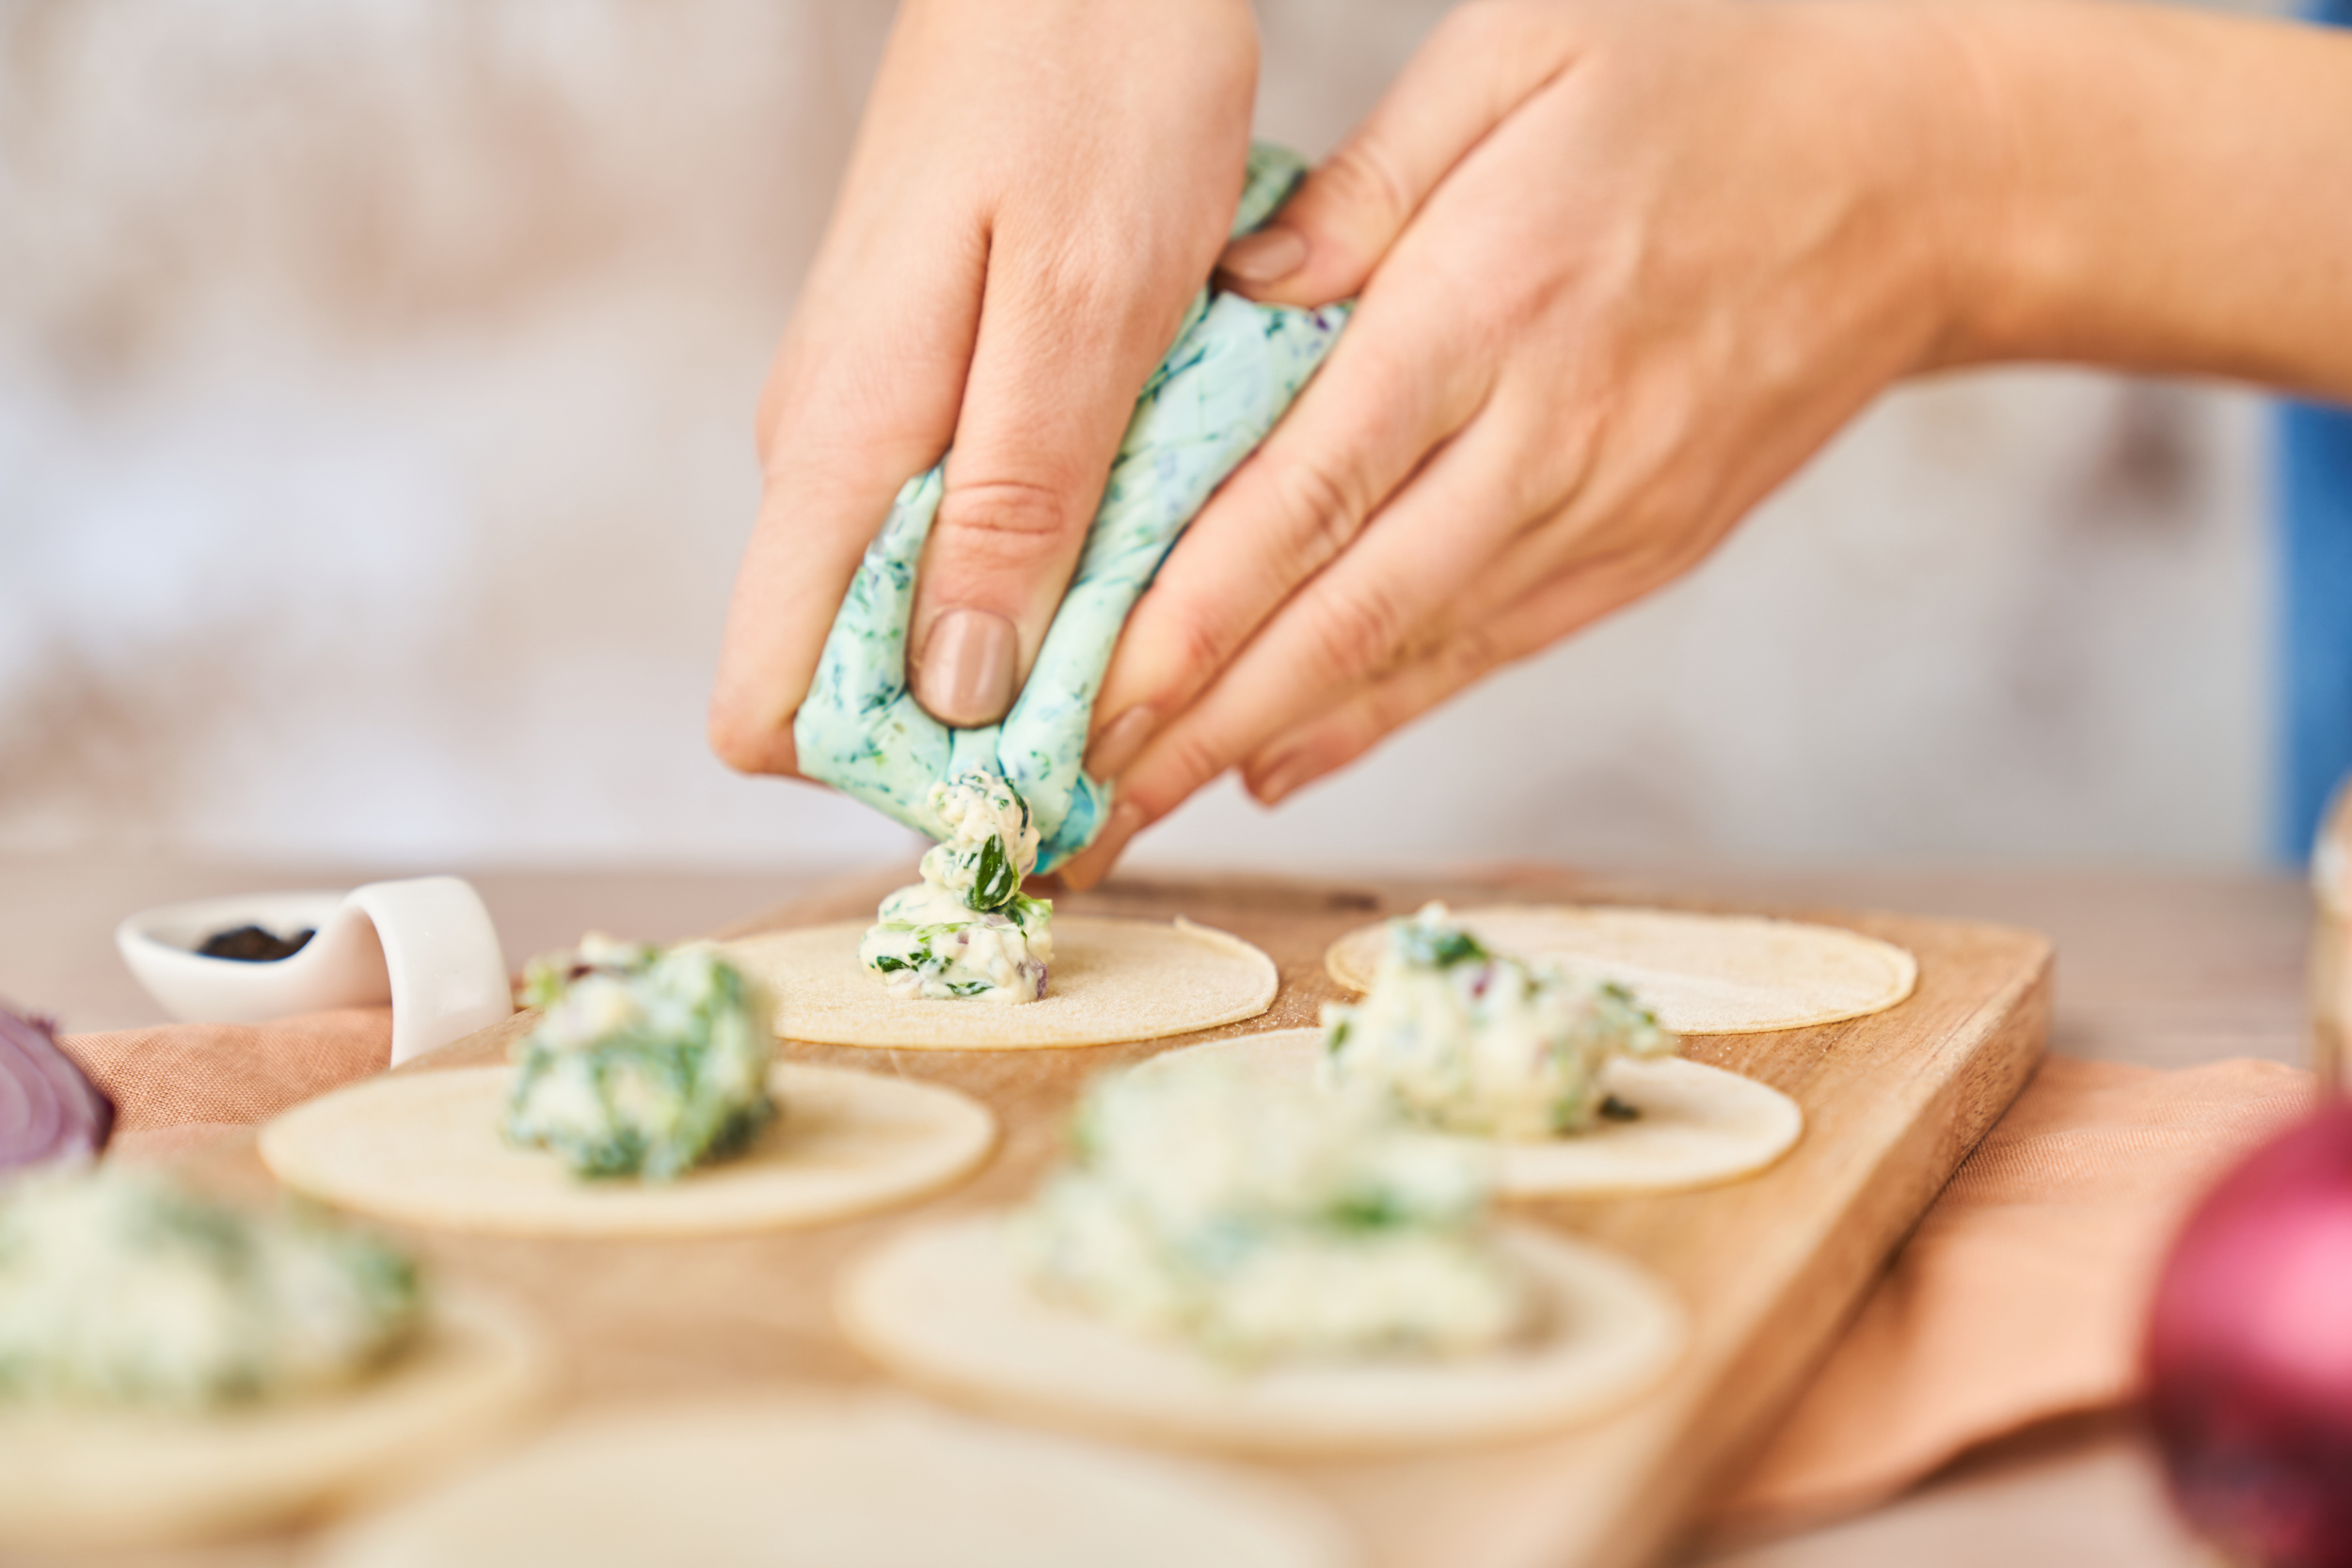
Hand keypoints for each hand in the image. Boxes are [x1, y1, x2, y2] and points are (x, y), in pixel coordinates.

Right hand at [709, 0, 1257, 775]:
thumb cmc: (1092, 87)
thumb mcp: (1086, 307)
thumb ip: (1013, 510)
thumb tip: (956, 700)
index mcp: (841, 453)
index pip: (765, 704)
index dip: (890, 776)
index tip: (1031, 780)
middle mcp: (831, 457)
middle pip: (857, 683)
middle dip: (994, 726)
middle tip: (1145, 682)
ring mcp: (876, 423)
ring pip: (926, 609)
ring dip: (1044, 636)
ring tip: (1167, 575)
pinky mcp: (931, 389)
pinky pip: (971, 526)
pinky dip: (1060, 550)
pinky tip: (1149, 501)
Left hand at [1061, 0, 2004, 883]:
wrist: (1929, 175)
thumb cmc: (1714, 78)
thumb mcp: (1527, 49)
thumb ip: (1368, 178)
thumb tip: (1237, 287)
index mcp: (1491, 304)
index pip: (1305, 495)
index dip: (1186, 617)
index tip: (1082, 698)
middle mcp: (1543, 439)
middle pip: (1337, 616)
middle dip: (1189, 724)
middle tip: (1068, 805)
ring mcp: (1602, 514)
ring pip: (1405, 660)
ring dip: (1259, 746)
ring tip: (1136, 811)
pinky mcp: (1641, 553)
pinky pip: (1487, 654)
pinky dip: (1378, 718)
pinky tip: (1279, 764)